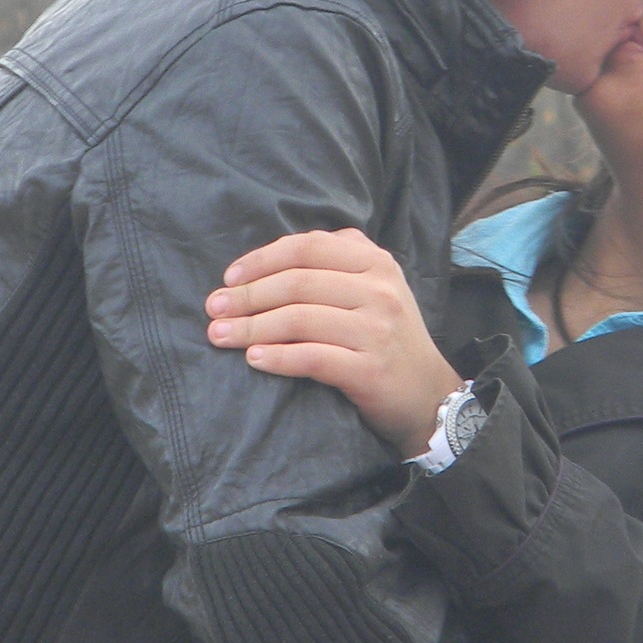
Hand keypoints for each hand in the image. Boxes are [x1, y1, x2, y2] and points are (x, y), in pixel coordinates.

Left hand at [204, 229, 459, 455]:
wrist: (429, 394)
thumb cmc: (387, 338)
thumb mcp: (376, 287)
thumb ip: (336, 261)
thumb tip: (266, 260)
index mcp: (376, 262)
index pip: (307, 248)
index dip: (261, 260)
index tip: (229, 278)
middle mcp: (379, 291)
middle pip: (297, 284)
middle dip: (247, 296)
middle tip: (214, 309)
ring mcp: (377, 330)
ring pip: (299, 319)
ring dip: (251, 328)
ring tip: (220, 335)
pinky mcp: (370, 369)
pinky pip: (312, 358)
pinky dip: (277, 358)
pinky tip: (252, 359)